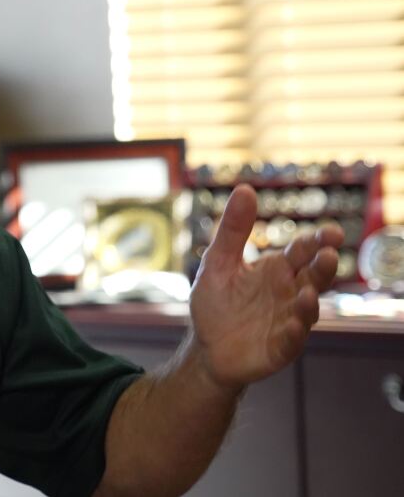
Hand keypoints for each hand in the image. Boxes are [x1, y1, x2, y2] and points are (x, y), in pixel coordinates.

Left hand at [188, 184, 343, 389]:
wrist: (205, 347)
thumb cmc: (216, 302)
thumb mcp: (218, 262)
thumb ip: (233, 230)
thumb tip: (245, 188)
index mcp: (277, 270)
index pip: (302, 251)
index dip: (317, 241)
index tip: (331, 232)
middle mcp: (289, 293)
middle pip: (313, 277)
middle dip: (323, 267)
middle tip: (330, 254)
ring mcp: (288, 321)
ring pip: (307, 309)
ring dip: (309, 302)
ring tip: (308, 292)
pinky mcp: (280, 347)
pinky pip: (292, 340)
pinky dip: (294, 332)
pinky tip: (293, 325)